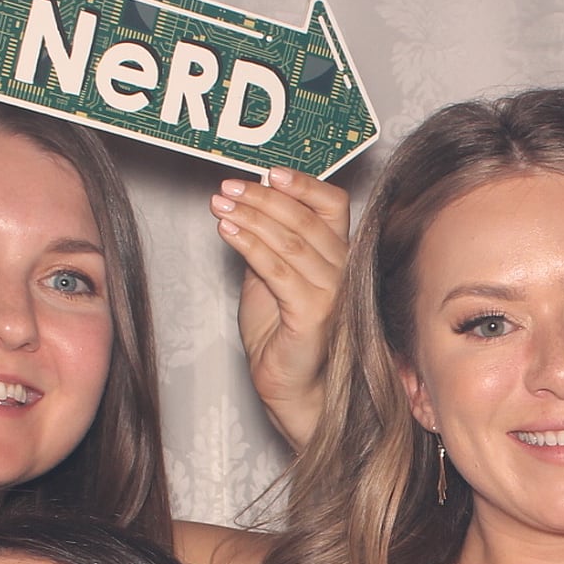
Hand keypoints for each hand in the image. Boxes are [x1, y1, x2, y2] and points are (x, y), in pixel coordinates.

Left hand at [217, 168, 349, 448]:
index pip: (333, 206)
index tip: (268, 172)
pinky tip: (227, 231)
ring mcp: (333, 294)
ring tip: (220, 204)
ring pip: (291, 241)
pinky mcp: (313, 315)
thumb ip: (268, 244)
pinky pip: (278, 271)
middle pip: (307, 218)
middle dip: (262, 198)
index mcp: (339, 258)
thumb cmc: (281, 340)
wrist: (290, 391)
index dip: (303, 184)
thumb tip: (250, 204)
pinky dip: (250, 246)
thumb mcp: (271, 279)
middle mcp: (344, 272)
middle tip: (228, 187)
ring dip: (251, 217)